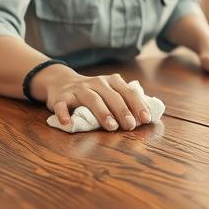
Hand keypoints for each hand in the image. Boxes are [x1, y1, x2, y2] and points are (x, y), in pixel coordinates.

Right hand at [34, 66, 152, 129]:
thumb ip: (126, 102)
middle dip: (123, 111)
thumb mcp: (111, 93)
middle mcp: (96, 82)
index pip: (128, 92)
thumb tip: (147, 118)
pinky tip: (67, 123)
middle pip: (111, 96)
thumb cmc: (94, 93)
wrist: (62, 81)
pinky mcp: (61, 97)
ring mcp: (78, 89)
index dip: (138, 105)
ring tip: (111, 126)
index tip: (145, 119)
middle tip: (130, 126)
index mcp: (112, 81)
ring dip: (102, 112)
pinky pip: (62, 104)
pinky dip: (63, 113)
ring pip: (91, 99)